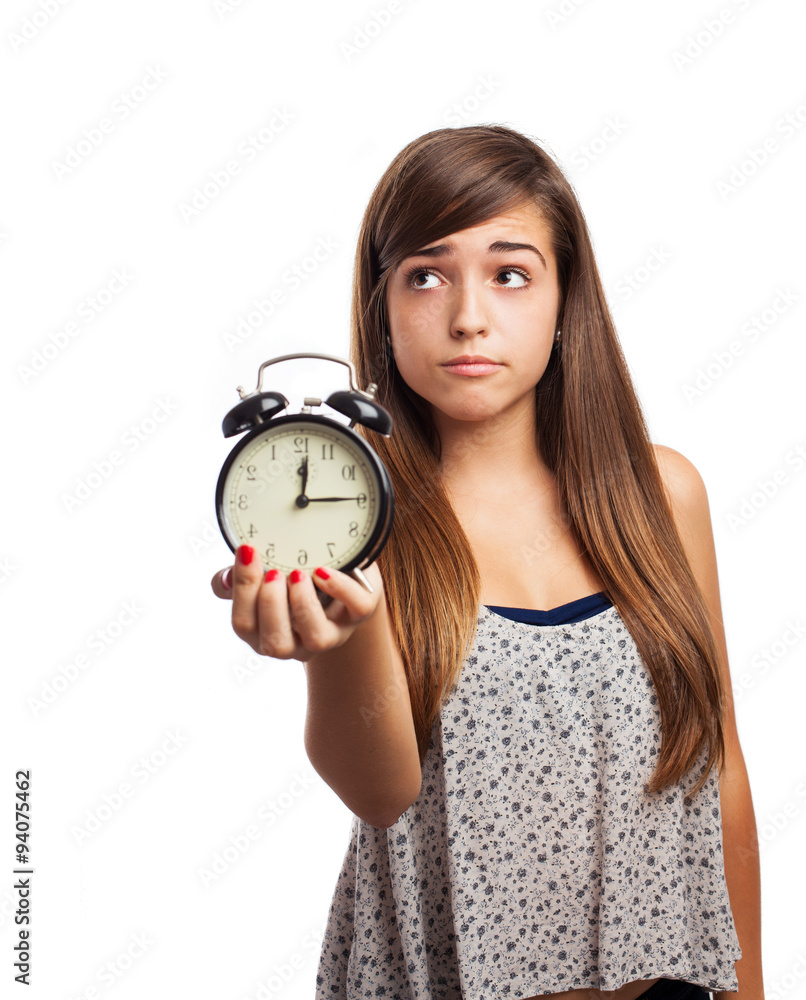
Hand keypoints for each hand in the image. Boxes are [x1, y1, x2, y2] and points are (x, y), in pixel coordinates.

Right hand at [210, 545, 382, 659]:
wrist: (340, 572)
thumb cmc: (294, 577)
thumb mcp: (265, 574)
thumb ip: (241, 575)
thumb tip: (234, 567)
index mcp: (265, 631)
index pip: (244, 624)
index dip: (242, 590)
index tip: (248, 552)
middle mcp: (297, 642)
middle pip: (275, 644)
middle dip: (271, 606)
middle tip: (274, 573)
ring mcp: (331, 633)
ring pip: (317, 639)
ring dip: (303, 605)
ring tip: (299, 573)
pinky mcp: (359, 614)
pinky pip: (357, 609)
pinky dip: (341, 589)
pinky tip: (325, 572)